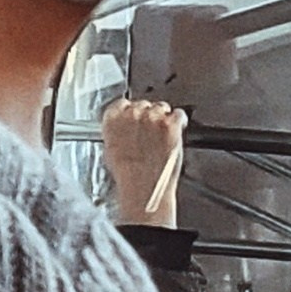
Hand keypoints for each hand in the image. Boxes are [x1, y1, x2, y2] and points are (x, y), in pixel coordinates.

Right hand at [102, 97, 185, 225]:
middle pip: (143, 104)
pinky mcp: (171, 124)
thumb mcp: (111, 150)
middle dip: (148, 116)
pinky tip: (177, 129)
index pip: (122, 103)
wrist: (143, 187)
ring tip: (163, 134)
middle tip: (151, 131)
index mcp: (113, 118)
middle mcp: (133, 113)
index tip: (134, 118)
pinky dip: (179, 120)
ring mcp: (153, 117)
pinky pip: (179, 114)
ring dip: (164, 117)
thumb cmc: (127, 175)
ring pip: (161, 107)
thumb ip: (117, 133)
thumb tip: (124, 131)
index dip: (130, 111)